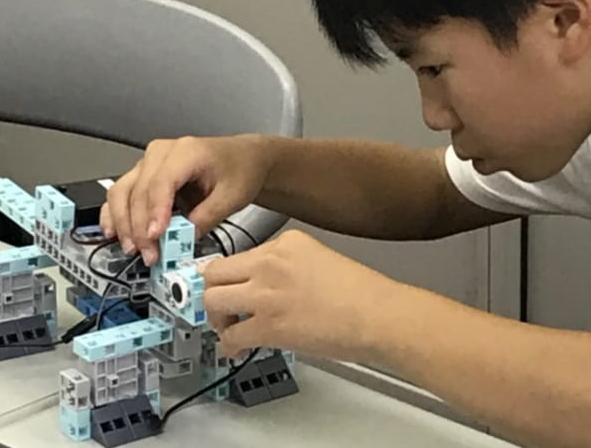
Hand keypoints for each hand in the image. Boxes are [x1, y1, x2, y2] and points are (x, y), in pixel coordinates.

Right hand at [100, 134, 272, 264]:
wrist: (243, 157)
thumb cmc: (240, 168)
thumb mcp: (232, 195)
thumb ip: (207, 217)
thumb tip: (183, 239)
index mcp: (187, 151)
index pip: (161, 183)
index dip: (155, 212)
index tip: (154, 237)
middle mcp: (161, 153)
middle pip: (137, 191)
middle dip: (139, 227)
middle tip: (149, 253)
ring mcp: (148, 162)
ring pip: (122, 192)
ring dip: (123, 224)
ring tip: (134, 248)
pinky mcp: (143, 175)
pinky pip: (121, 193)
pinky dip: (115, 214)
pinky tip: (115, 233)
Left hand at [200, 229, 395, 361]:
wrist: (377, 315)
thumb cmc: (361, 294)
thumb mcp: (320, 258)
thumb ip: (288, 265)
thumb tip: (267, 287)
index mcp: (286, 243)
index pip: (239, 255)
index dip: (231, 276)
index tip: (230, 286)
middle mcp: (270, 262)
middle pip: (214, 273)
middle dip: (213, 293)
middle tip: (222, 308)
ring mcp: (266, 293)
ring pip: (213, 301)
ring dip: (216, 318)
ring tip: (229, 327)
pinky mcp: (268, 325)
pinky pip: (231, 335)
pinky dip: (228, 345)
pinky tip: (237, 349)